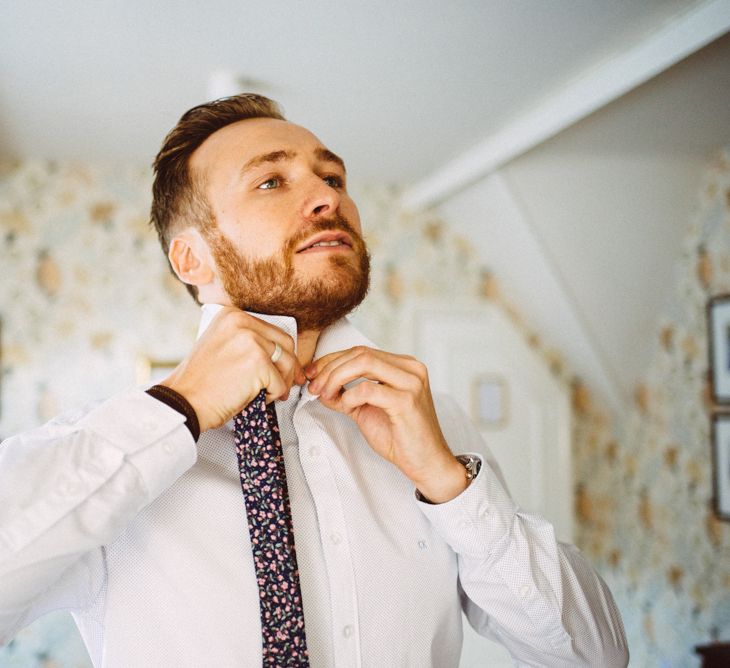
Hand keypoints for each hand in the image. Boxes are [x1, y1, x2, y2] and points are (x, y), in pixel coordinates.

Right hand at [160, 307, 305, 431]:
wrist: (184, 401)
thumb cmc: (201, 382)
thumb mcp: (221, 346)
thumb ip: (245, 341)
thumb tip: (278, 350)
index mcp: (233, 316)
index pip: (273, 331)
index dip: (281, 353)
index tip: (282, 369)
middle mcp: (242, 322)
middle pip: (285, 344)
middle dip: (288, 367)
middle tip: (283, 384)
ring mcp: (251, 341)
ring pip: (287, 362)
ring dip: (283, 382)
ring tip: (269, 393)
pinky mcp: (258, 362)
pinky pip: (280, 383)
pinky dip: (273, 395)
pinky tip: (256, 398)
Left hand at [306, 346, 467, 502]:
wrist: (427, 463)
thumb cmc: (402, 437)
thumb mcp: (367, 410)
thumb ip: (347, 395)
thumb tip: (320, 386)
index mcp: (403, 366)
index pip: (361, 351)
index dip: (332, 360)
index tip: (313, 373)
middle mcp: (410, 369)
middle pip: (360, 353)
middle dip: (330, 368)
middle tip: (314, 386)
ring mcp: (411, 383)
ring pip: (363, 363)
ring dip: (336, 377)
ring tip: (325, 394)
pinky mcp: (407, 401)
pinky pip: (368, 389)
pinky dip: (349, 396)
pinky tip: (345, 407)